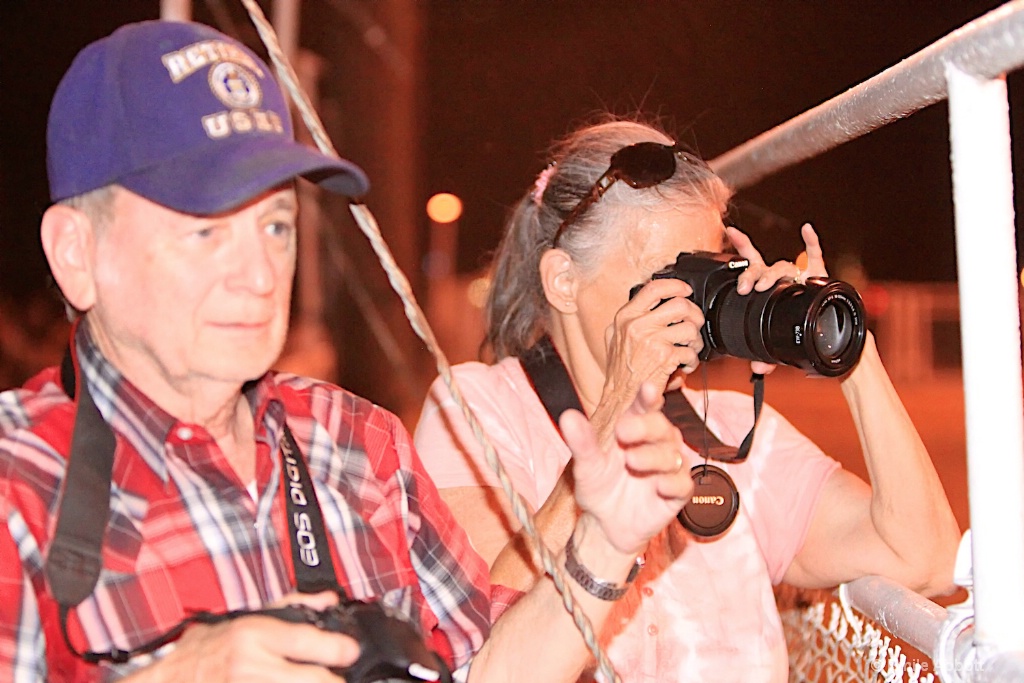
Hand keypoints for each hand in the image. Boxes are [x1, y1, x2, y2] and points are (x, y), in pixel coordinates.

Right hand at [127, 591, 358, 682]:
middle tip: (337, 675)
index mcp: (253, 636)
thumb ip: (291, 606)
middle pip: (313, 679)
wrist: (172, 680)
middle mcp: (250, 666)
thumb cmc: (207, 650)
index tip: (349, 651)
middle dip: (333, 679)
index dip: (338, 649)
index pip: (308, 642)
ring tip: (317, 678)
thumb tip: (328, 601)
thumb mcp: (248, 617)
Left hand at [561, 382, 692, 555]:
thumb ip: (581, 443)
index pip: (645, 407)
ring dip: (654, 456)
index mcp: (634, 429)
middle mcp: (655, 444)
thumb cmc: (598, 487)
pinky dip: (673, 483)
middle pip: (661, 427)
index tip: (648, 388)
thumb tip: (567, 417)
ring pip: (673, 455)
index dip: (649, 397)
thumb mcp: (585, 466)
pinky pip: (683, 484)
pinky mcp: (677, 492)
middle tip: (623, 431)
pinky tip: (659, 485)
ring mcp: (668, 467)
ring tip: (631, 461)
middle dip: (645, 427)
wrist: (605, 525)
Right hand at [601, 277, 704, 411]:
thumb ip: (629, 318)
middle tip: (694, 324)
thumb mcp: (614, 336)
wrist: (620, 397)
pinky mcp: (664, 357)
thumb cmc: (619, 370)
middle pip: (679, 305)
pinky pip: (690, 351)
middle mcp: (637, 325)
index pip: (654, 288)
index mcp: (626, 316)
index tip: (686, 290)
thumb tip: (650, 300)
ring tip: (689, 348)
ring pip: (689, 327)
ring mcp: (651, 340)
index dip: (676, 286)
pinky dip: (692, 360)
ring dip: (695, 340)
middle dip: (693, 314)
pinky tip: (684, 365)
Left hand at [726, 223, 828, 374]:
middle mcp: (782, 277)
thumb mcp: (780, 346)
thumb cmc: (799, 330)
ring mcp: (800, 275)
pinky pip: (815, 256)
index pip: (752, 264)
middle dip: (751, 275)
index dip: (742, 247)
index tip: (729, 229)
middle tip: (744, 288)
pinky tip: (805, 229)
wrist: (829, 333)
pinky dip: (810, 243)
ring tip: (764, 285)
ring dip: (772, 274)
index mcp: (769, 287)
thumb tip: (758, 370)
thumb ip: (768, 358)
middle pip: (762, 267)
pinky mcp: (819, 275)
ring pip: (783, 266)